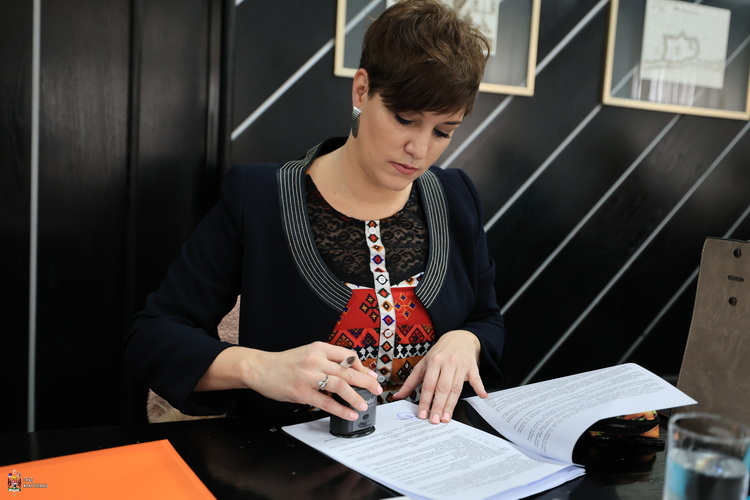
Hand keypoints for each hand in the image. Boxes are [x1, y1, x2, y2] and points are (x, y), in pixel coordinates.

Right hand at [196, 342, 381, 420]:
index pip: (348, 355)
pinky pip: (326, 403)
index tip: (370, 375)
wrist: (260, 368)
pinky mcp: (301, 392)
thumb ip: (326, 359)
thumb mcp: (307, 352)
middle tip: (376, 390)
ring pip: (340, 386)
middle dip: (366, 381)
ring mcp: (309, 377)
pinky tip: (349, 414)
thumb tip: (349, 371)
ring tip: (364, 405)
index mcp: (319, 348)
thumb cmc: (284, 363)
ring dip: (356, 397)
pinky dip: (340, 409)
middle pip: (348, 371)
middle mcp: (316, 360)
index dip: (362, 366)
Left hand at [393, 329, 486, 423]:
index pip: (428, 385)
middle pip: (442, 388)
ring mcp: (461, 365)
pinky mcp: (472, 367)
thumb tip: (398, 396)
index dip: (425, 401)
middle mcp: (447, 363)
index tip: (422, 415)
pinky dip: (480, 387)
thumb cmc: (439, 353)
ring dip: (451, 404)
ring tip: (446, 418)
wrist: (459, 338)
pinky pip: (477, 378)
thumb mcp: (424, 363)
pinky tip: (482, 396)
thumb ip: (411, 381)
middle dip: (438, 406)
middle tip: (434, 420)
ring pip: (456, 387)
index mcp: (434, 361)